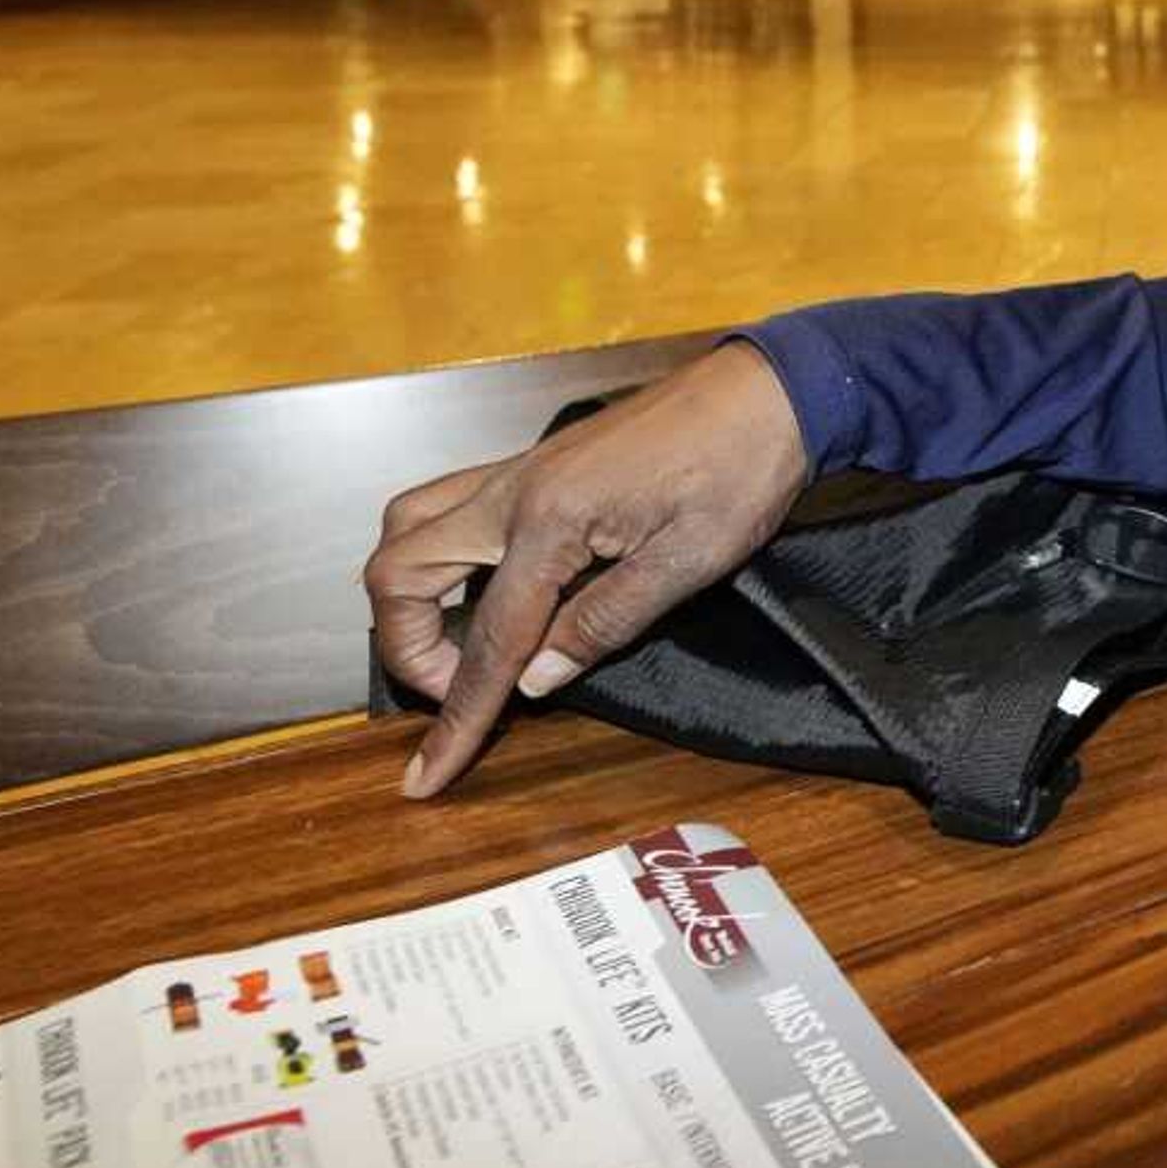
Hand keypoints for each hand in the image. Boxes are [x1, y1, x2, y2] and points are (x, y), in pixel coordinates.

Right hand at [365, 345, 811, 799]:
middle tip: (455, 690)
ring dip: (409, 595)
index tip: (427, 776)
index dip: (456, 716)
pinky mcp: (533, 466)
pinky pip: (447, 508)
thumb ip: (603, 623)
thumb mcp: (687, 562)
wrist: (764, 391)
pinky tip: (481, 593)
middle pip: (402, 574)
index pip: (488, 641)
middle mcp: (514, 490)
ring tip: (455, 646)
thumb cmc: (739, 467)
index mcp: (551, 521)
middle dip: (407, 647)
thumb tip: (535, 681)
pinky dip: (438, 559)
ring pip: (409, 528)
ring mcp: (517, 471)